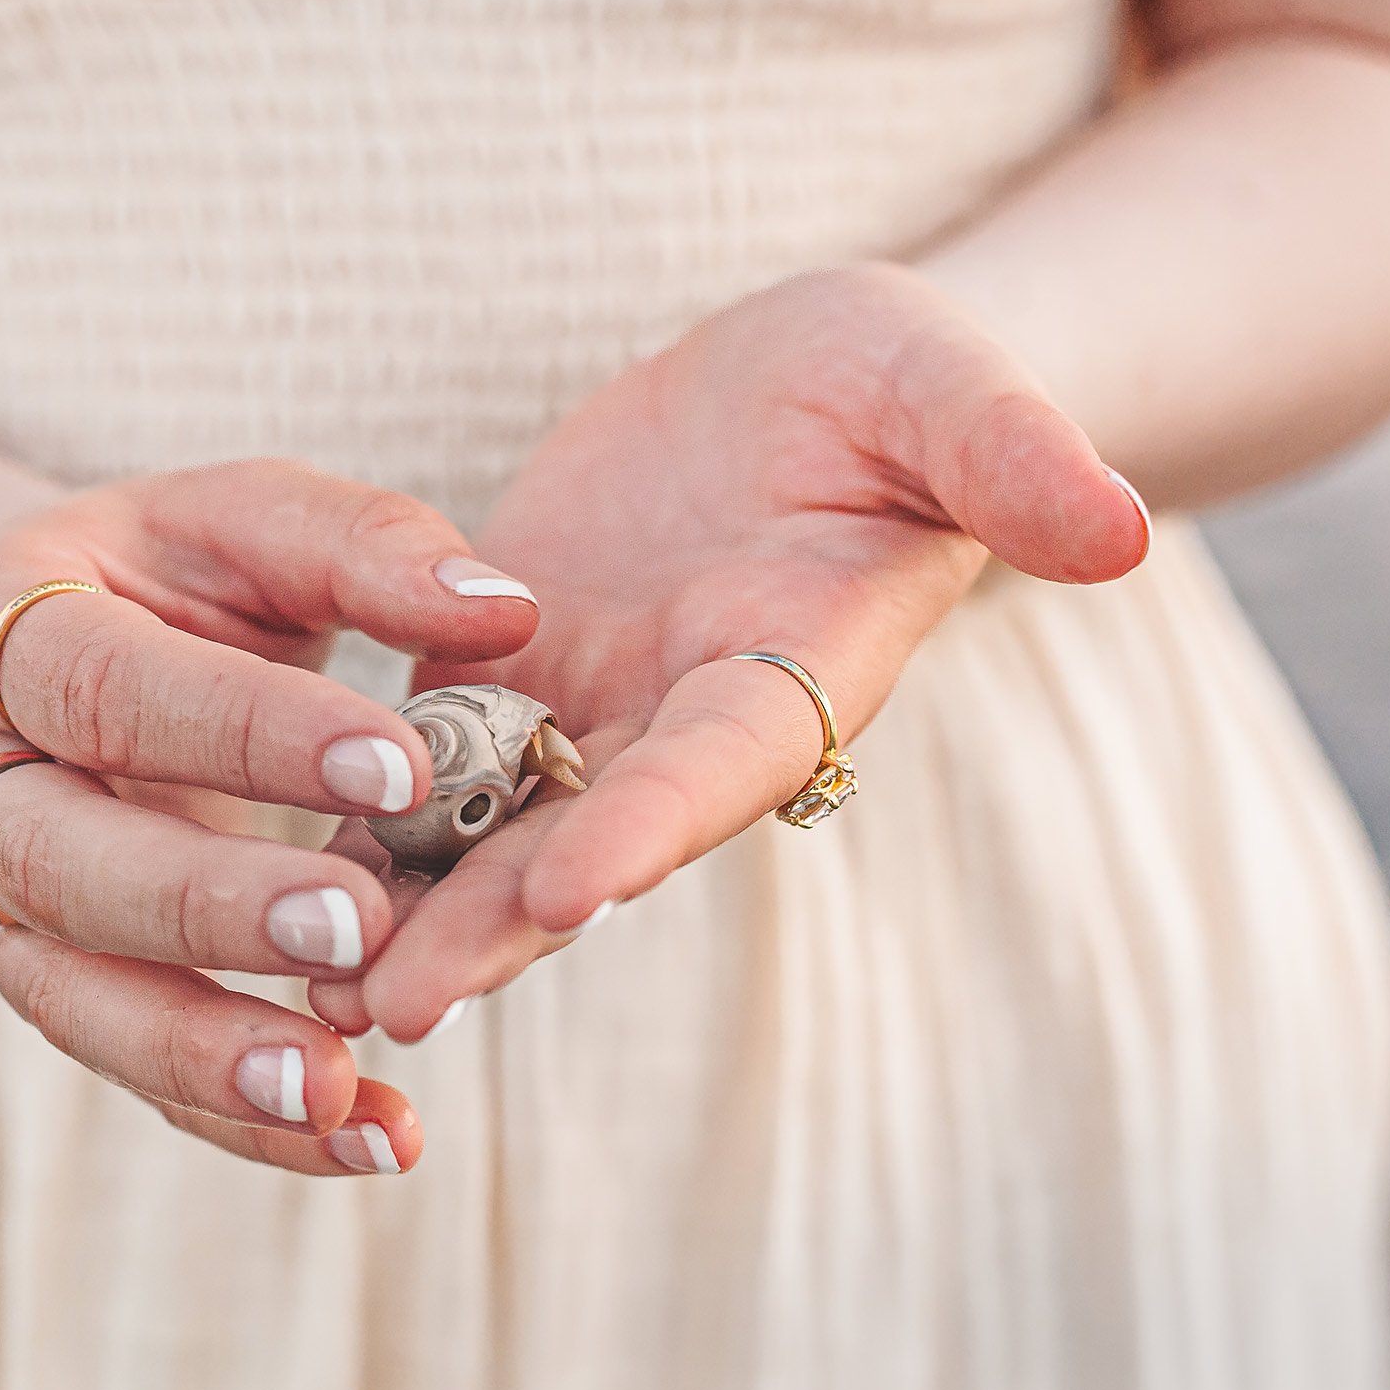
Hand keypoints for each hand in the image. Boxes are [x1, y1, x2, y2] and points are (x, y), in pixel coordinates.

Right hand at [0, 461, 539, 1173]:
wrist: (47, 660)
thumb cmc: (166, 582)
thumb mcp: (244, 524)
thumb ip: (364, 548)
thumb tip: (508, 615)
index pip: (106, 684)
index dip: (245, 731)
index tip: (401, 767)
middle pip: (61, 860)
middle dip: (209, 905)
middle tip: (357, 927)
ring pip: (74, 999)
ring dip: (207, 1055)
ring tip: (338, 1087)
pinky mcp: (48, 988)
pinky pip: (134, 1073)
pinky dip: (245, 1123)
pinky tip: (368, 1135)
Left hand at [310, 264, 1151, 1039]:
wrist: (804, 387)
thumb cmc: (896, 382)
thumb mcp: (951, 386)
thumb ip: (1016, 457)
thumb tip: (1121, 529)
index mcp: (802, 667)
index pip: (728, 760)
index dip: (658, 820)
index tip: (574, 882)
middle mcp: (692, 721)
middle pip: (592, 836)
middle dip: (498, 922)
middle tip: (391, 1007)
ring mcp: (600, 710)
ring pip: (497, 826)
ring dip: (411, 903)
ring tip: (306, 987)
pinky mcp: (515, 676)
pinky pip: (430, 758)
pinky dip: (362, 816)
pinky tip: (268, 879)